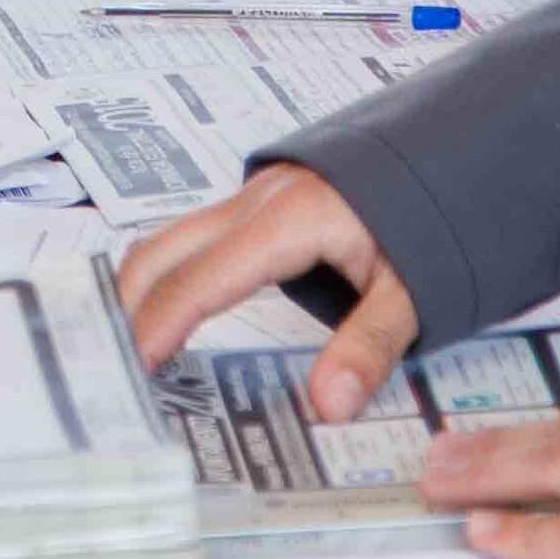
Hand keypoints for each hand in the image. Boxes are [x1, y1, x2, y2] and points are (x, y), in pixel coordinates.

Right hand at [109, 163, 423, 422]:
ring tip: (124, 348)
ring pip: (169, 240)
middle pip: (161, 251)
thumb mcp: (415, 288)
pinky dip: (164, 276)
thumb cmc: (431, 216)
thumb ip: (370, 346)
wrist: (450, 153)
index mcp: (286, 222)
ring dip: (139, 289)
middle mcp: (254, 203)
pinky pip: (190, 239)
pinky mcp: (254, 206)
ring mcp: (249, 199)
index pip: (201, 280)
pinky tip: (165, 312)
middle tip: (109, 367)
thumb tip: (328, 405)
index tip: (132, 367)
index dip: (159, 325)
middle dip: (126, 307)